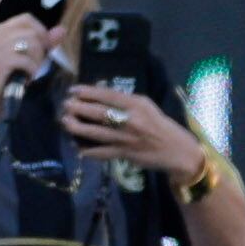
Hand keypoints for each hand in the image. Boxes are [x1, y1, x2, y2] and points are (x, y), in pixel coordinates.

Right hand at [0, 14, 59, 104]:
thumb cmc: (12, 78)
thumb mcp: (30, 57)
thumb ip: (45, 43)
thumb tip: (62, 30)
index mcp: (0, 30)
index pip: (27, 19)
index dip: (42, 32)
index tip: (44, 48)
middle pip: (33, 32)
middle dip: (41, 51)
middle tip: (35, 66)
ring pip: (32, 44)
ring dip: (37, 62)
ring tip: (30, 72)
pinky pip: (27, 61)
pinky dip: (32, 71)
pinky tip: (27, 79)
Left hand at [61, 82, 204, 177]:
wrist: (178, 152)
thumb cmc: (161, 126)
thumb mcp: (147, 106)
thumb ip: (125, 100)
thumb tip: (100, 95)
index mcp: (136, 105)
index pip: (107, 95)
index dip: (87, 92)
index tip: (73, 91)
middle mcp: (130, 121)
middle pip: (98, 112)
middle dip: (78, 108)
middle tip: (66, 105)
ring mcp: (127, 139)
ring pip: (96, 132)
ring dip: (77, 127)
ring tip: (66, 122)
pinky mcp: (126, 154)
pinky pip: (102, 152)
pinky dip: (89, 150)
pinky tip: (78, 147)